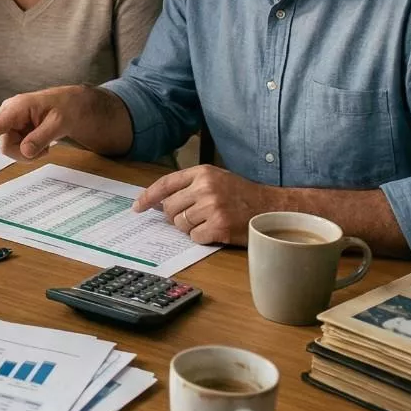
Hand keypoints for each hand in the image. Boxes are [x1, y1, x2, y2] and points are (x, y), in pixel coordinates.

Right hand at [0, 86, 97, 160]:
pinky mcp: (14, 130)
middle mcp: (8, 114)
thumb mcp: (59, 123)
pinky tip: (40, 143)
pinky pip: (16, 148)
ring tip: (45, 143)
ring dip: (29, 153)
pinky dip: (30, 151)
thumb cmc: (66, 108)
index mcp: (17, 107)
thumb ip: (41, 137)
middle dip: (25, 154)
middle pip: (6, 146)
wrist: (71, 105)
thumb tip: (25, 152)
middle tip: (46, 150)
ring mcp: (10, 123)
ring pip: (10, 150)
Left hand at [132, 165, 278, 245]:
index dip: (148, 197)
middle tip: (195, 216)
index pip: (165, 184)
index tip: (138, 207)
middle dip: (177, 216)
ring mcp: (212, 207)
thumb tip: (160, 201)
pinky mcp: (219, 226)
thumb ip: (190, 185)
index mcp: (202, 172)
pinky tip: (216, 230)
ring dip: (190, 227)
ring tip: (209, 221)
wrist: (272, 208)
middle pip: (170, 208)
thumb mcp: (216, 179)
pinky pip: (194, 237)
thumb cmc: (241, 195)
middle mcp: (205, 187)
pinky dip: (202, 237)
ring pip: (180, 224)